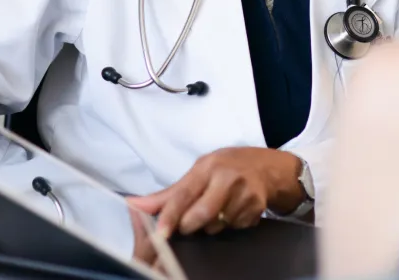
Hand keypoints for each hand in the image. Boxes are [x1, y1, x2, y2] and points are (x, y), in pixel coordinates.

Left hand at [129, 147, 302, 236]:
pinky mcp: (257, 208)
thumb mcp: (197, 173)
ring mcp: (244, 193)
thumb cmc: (223, 168)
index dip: (170, 215)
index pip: (183, 194)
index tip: (160, 233)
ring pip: (218, 226)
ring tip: (215, 209)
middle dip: (190, 225)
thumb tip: (134, 204)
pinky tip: (232, 210)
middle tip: (188, 224)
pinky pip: (235, 228)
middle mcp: (225, 178)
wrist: (263, 166)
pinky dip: (229, 225)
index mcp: (206, 167)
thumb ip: (167, 194)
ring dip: (211, 226)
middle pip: (202, 214)